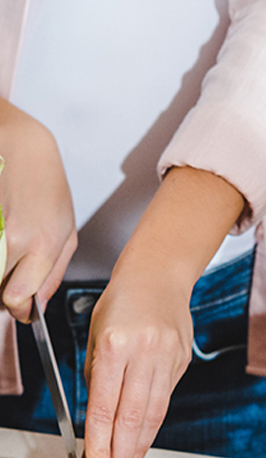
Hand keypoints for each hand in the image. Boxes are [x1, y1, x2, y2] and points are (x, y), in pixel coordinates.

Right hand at [0, 101, 75, 320]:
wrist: (21, 148)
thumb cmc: (46, 187)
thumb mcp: (67, 231)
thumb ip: (53, 274)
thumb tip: (37, 309)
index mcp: (43, 245)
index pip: (17, 299)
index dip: (18, 307)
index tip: (21, 304)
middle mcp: (13, 240)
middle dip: (3, 291)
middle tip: (13, 273)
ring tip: (9, 247)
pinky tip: (1, 234)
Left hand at [83, 166, 245, 457]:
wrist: (159, 277)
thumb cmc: (120, 304)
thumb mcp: (96, 337)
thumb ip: (97, 379)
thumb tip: (96, 425)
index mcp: (117, 344)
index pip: (106, 406)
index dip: (100, 445)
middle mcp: (146, 352)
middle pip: (134, 416)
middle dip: (122, 456)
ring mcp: (169, 357)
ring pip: (154, 412)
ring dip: (140, 447)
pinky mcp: (182, 361)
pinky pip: (165, 399)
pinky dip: (152, 424)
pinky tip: (142, 442)